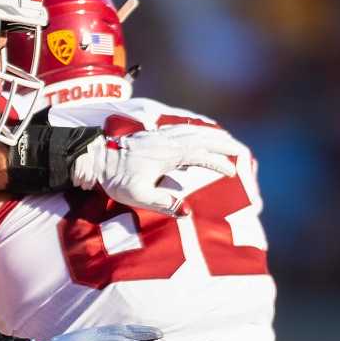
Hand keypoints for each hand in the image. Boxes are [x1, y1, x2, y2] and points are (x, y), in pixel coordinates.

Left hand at [70, 125, 242, 215]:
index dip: (218, 163)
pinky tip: (201, 133)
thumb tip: (186, 211)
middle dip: (224, 144)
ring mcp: (161, 136)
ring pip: (194, 131)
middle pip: (203, 138)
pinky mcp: (155, 135)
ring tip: (229, 140)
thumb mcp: (137, 196)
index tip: (231, 173)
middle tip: (243, 151)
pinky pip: (183, 129)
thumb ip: (162, 203)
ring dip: (213, 135)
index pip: (201, 156)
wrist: (96, 158)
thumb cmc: (116, 179)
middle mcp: (168, 141)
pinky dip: (198, 130)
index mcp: (168, 154)